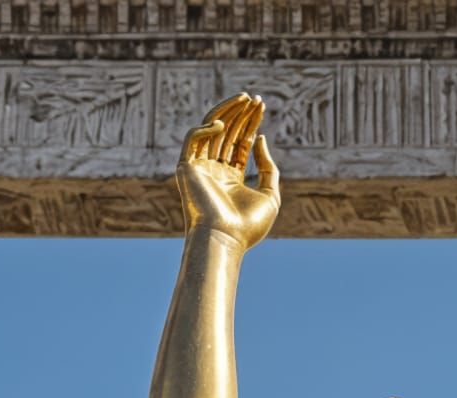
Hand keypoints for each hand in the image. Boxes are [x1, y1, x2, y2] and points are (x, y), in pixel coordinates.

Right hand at [176, 94, 280, 250]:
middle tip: (254, 98)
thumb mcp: (270, 195)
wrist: (224, 239)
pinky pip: (193, 139)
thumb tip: (260, 138)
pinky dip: (206, 128)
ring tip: (244, 99)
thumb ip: (268, 168)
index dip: (251, 125)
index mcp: (232, 179)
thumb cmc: (248, 225)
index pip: (240, 144)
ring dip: (227, 112)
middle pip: (228, 134)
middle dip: (241, 115)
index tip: (261, 107)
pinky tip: (222, 125)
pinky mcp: (187, 168)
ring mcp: (200, 169)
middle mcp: (215, 172)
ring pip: (211, 131)